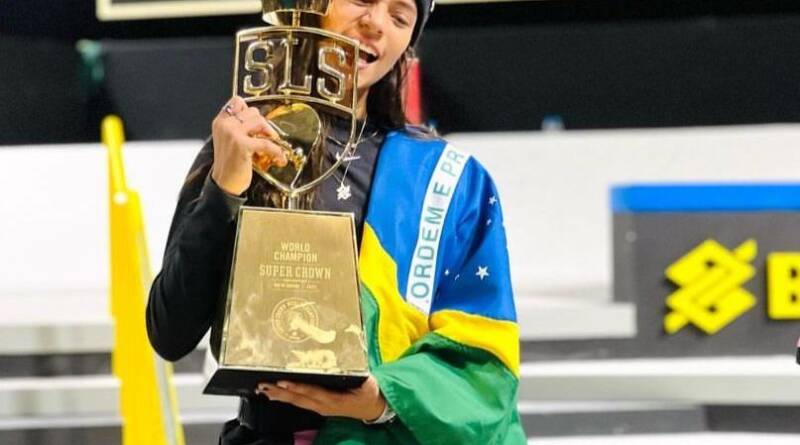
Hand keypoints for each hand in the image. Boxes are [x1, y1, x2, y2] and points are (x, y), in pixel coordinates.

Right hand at [210, 96, 287, 195]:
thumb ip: (238, 127)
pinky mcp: (242, 145)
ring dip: (270, 133)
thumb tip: (259, 120)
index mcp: (220, 122)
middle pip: (252, 111)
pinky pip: (267, 143)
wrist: (224, 184)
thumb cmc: (229, 164)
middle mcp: (225, 125)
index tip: (258, 120)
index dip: (250, 109)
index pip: (237, 102)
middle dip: (263, 124)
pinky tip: (280, 158)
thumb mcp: (228, 140)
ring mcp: (233, 133)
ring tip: (273, 143)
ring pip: (260, 121)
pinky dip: (277, 152)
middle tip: (268, 136)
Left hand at [256, 375, 385, 421]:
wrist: (374, 408)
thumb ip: (356, 373)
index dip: (298, 387)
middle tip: (264, 385)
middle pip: (299, 398)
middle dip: (280, 391)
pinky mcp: (319, 407)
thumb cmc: (370, 392)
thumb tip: (344, 360)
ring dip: (279, 395)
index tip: (283, 381)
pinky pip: (300, 403)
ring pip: (297, 402)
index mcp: (335, 399)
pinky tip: (276, 395)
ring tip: (264, 389)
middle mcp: (324, 405)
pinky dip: (286, 398)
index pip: (313, 392)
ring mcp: (321, 408)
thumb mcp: (367, 382)